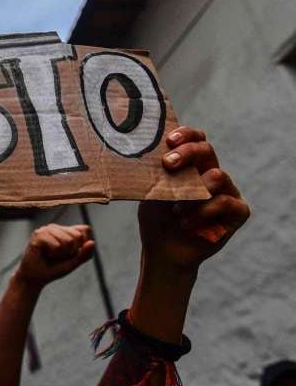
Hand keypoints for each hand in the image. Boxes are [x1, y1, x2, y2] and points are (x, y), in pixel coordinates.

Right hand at [14, 224, 94, 288]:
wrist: (34, 278)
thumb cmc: (53, 269)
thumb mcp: (73, 263)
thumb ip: (85, 255)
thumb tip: (92, 242)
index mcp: (65, 231)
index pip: (85, 229)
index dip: (83, 244)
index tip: (71, 253)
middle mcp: (56, 227)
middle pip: (77, 236)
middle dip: (71, 251)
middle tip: (59, 256)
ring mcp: (46, 229)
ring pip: (68, 241)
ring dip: (62, 254)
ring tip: (51, 255)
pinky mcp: (38, 234)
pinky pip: (57, 245)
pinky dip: (53, 254)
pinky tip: (45, 254)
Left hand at [138, 126, 249, 270]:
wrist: (164, 251)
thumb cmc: (157, 219)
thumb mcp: (151, 192)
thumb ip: (155, 172)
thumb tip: (147, 152)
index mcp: (191, 165)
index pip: (195, 139)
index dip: (186, 134)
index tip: (169, 140)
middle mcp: (211, 173)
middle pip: (207, 150)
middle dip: (187, 153)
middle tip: (168, 163)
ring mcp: (227, 191)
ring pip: (217, 176)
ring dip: (191, 193)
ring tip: (175, 209)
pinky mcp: (238, 211)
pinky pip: (224, 202)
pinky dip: (202, 213)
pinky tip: (186, 223)